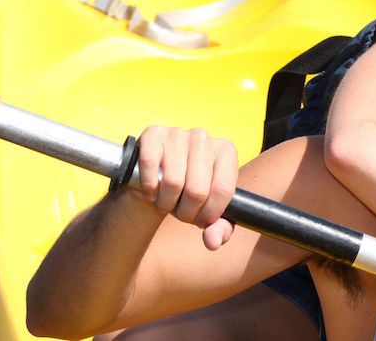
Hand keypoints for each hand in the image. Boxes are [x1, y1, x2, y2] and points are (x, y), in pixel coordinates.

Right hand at [137, 126, 238, 249]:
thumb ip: (219, 230)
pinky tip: (152, 191)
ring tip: (167, 201)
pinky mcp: (153, 134)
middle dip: (186, 212)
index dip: (209, 214)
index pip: (223, 191)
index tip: (201, 220)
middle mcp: (204, 138)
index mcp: (226, 151)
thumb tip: (213, 242)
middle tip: (180, 212)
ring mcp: (178, 133)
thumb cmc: (190, 196)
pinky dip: (149, 188)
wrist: (158, 178)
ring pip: (173, 182)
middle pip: (197, 190)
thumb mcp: (210, 213)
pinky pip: (150, 167)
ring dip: (166, 203)